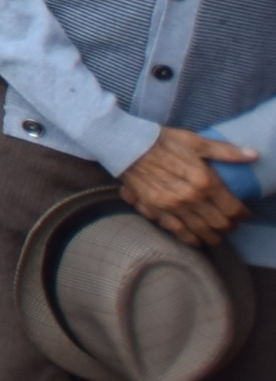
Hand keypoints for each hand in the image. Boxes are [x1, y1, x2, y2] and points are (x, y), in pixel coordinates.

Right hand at [122, 126, 259, 249]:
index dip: (242, 214)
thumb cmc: (161, 140)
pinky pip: (179, 231)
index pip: (233, 208)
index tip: (243, 213)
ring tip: (217, 234)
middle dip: (230, 226)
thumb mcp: (195, 141)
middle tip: (232, 223)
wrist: (125, 144)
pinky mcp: (157, 210)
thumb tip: (254, 155)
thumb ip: (226, 151)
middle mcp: (191, 197)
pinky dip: (191, 239)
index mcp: (204, 180)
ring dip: (214, 236)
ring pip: (202, 231)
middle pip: (221, 223)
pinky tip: (197, 239)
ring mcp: (173, 206)